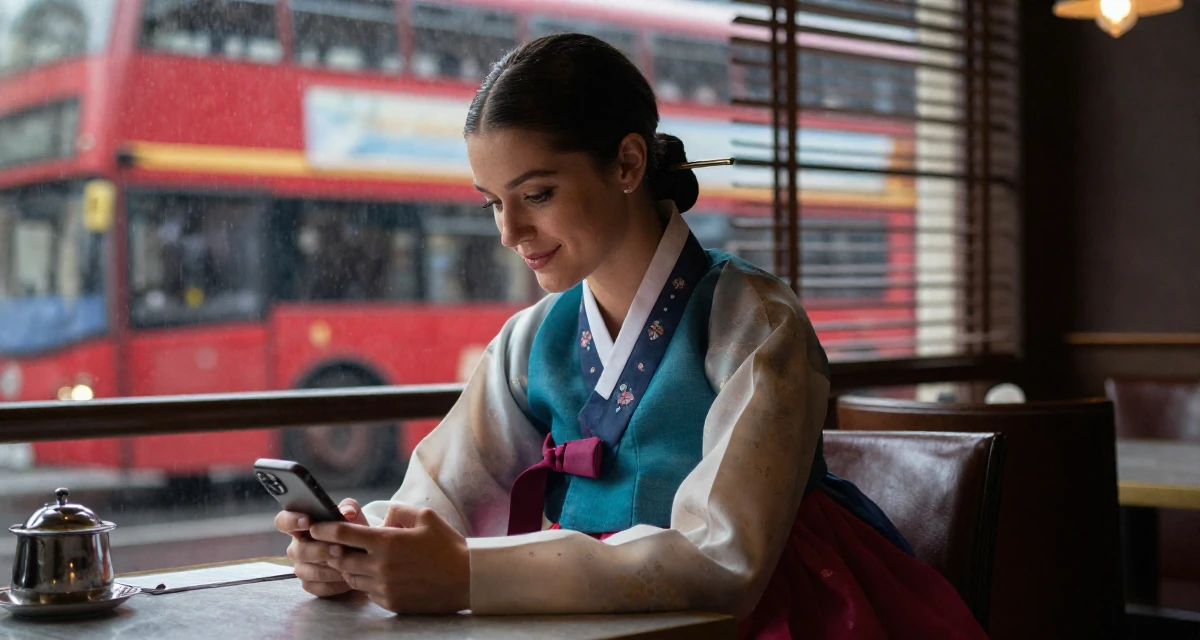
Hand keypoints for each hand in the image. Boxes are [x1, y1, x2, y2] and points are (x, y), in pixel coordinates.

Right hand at [276, 498, 368, 596]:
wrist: (365, 556)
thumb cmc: (353, 532)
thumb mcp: (354, 516)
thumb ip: (349, 508)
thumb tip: (347, 512)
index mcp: (301, 526)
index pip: (283, 521)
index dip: (291, 521)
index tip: (308, 522)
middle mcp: (297, 546)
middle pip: (296, 550)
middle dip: (319, 550)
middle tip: (340, 549)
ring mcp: (301, 566)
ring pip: (304, 571)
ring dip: (327, 570)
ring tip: (348, 566)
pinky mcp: (310, 584)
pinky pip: (314, 587)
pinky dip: (332, 584)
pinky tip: (347, 580)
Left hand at [310, 503, 469, 613]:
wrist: (467, 579)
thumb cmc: (447, 545)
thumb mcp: (425, 516)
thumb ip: (397, 511)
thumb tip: (381, 517)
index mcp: (387, 542)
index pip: (344, 534)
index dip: (324, 529)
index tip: (314, 526)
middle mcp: (381, 566)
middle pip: (340, 559)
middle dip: (332, 551)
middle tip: (331, 544)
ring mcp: (385, 587)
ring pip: (351, 578)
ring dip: (349, 568)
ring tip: (355, 559)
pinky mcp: (391, 602)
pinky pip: (367, 592)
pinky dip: (366, 582)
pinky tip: (378, 574)